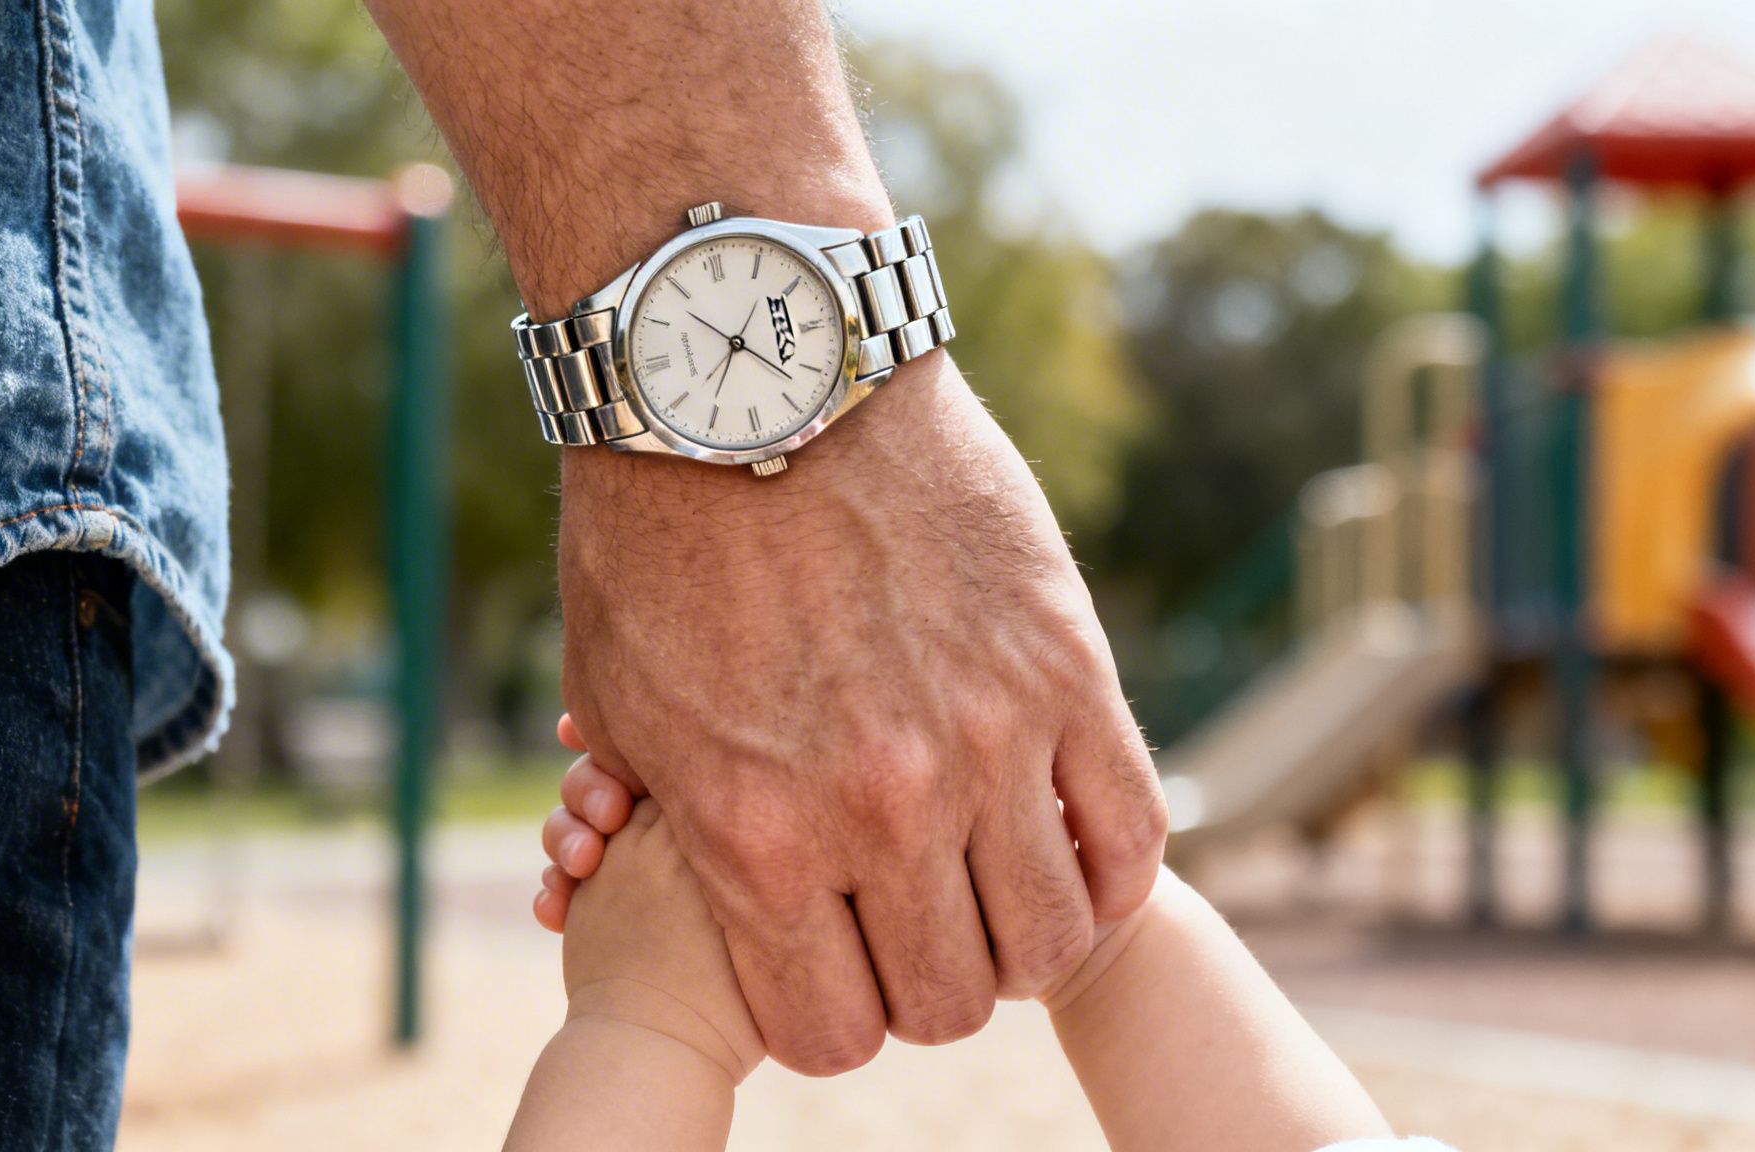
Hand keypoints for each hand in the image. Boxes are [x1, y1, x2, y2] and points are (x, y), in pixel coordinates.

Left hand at [557, 361, 1168, 1074]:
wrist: (749, 368)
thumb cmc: (656, 530)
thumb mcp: (622, 702)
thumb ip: (684, 825)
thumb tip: (734, 898)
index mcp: (757, 836)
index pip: (833, 1031)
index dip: (834, 1017)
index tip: (836, 970)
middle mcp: (884, 809)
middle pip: (951, 1001)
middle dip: (928, 985)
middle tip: (915, 925)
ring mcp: (989, 738)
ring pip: (1052, 936)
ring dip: (1023, 934)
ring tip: (992, 880)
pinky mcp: (1066, 663)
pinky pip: (1131, 832)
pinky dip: (1105, 864)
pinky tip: (1064, 834)